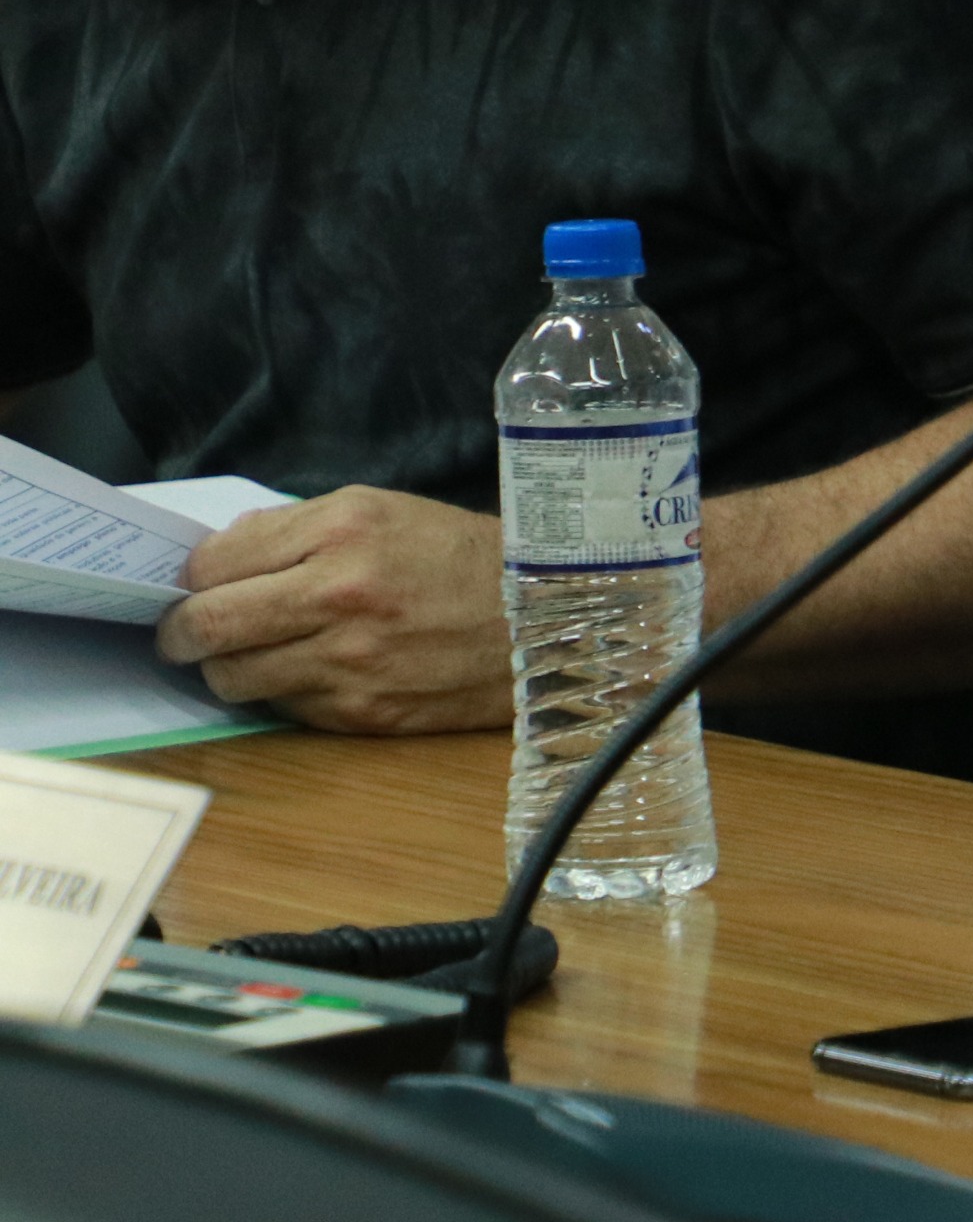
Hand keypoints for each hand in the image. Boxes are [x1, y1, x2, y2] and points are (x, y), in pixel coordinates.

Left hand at [153, 487, 508, 735]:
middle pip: (205, 628)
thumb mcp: (381, 510)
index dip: (189, 580)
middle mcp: (339, 596)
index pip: (211, 565)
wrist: (544, 618)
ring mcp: (349, 661)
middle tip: (185, 634)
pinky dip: (283, 691)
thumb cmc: (458, 556)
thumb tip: (215, 558)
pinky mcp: (362, 712)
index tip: (193, 588)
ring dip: (228, 667)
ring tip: (253, 654)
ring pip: (232, 678)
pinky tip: (312, 672)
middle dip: (181, 634)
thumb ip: (294, 527)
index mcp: (341, 532)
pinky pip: (283, 707)